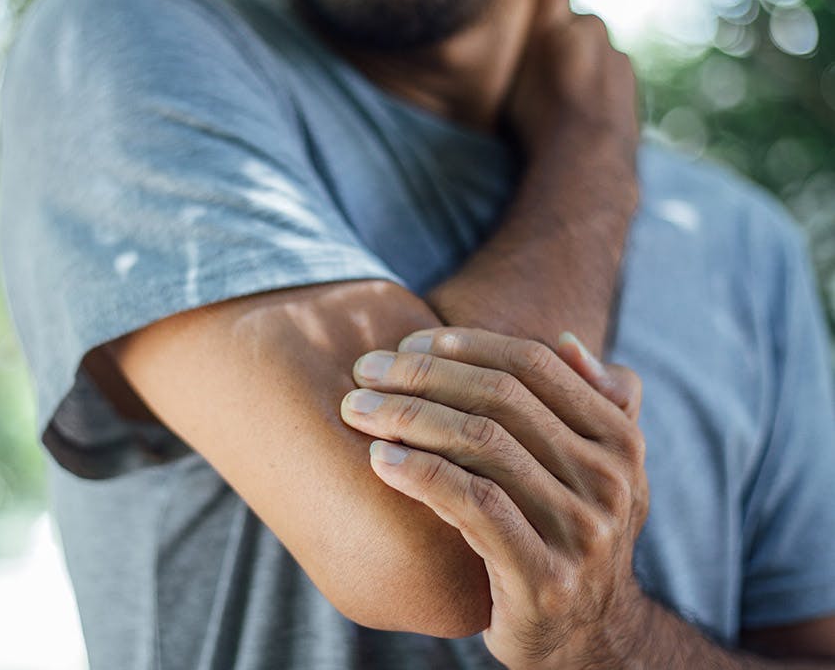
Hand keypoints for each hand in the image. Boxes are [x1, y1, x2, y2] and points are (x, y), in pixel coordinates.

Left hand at [341, 327, 649, 668]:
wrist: (588, 638)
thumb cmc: (571, 533)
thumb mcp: (601, 469)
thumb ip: (597, 405)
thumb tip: (569, 339)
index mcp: (620, 441)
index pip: (533, 364)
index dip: (465, 344)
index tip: (408, 342)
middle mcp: (609, 480)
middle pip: (499, 398)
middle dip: (422, 374)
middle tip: (365, 369)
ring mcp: (581, 530)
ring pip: (480, 444)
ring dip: (408, 417)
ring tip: (358, 409)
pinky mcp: (544, 577)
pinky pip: (472, 505)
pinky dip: (420, 473)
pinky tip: (379, 460)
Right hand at [501, 0, 639, 178]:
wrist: (587, 157)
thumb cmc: (537, 121)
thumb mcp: (511, 82)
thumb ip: (518, 45)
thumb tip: (516, 19)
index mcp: (558, 24)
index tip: (530, 14)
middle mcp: (590, 28)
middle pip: (576, 21)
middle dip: (564, 37)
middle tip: (545, 72)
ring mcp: (615, 52)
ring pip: (595, 48)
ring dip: (584, 62)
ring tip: (565, 97)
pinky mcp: (630, 77)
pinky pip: (610, 70)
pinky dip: (600, 82)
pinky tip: (585, 109)